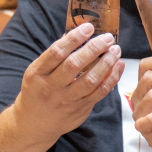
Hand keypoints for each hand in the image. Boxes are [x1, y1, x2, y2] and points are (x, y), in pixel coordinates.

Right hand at [12, 23, 124, 141]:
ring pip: (90, 80)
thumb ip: (55, 56)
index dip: (74, 38)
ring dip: (106, 63)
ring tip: (116, 50)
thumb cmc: (38, 91)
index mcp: (37, 74)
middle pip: (74, 65)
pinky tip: (118, 67)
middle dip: (94, 49)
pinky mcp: (80, 109)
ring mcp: (66, 100)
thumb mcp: (37, 72)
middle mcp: (50, 87)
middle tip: (108, 38)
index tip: (88, 27)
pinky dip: (111, 79)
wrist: (33, 124)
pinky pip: (99, 93)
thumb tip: (75, 33)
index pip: (56, 52)